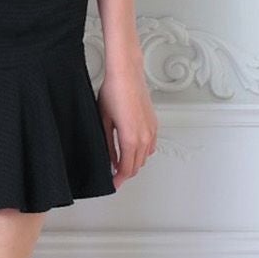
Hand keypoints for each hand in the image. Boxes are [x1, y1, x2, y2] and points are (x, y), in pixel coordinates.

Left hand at [98, 61, 158, 186]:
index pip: (126, 168)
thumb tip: (110, 160)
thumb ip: (108, 145)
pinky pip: (151, 146)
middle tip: (115, 176)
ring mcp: (151, 130)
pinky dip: (143, 153)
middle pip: (137, 165)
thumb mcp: (104, 121)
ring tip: (121, 164)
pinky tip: (133, 150)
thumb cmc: (114, 92)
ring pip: (145, 157)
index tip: (113, 183)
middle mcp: (144, 136)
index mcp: (130, 138)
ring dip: (134, 163)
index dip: (119, 179)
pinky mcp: (154, 124)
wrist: (127, 74)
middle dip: (126, 173)